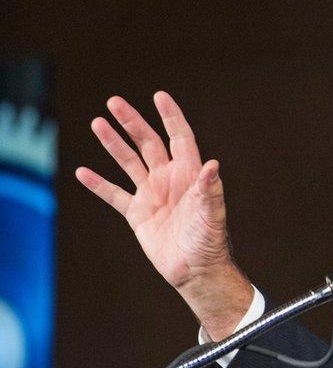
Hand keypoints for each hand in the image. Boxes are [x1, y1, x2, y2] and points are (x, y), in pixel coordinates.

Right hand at [76, 92, 251, 339]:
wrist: (195, 271)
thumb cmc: (209, 241)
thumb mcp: (212, 213)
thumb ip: (210, 189)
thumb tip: (213, 164)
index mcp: (189, 173)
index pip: (179, 137)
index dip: (170, 116)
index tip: (159, 96)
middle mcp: (169, 179)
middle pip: (149, 142)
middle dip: (132, 122)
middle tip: (114, 101)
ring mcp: (152, 194)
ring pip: (129, 162)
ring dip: (113, 144)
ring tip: (97, 122)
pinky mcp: (138, 214)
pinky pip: (115, 194)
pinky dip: (98, 184)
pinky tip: (83, 172)